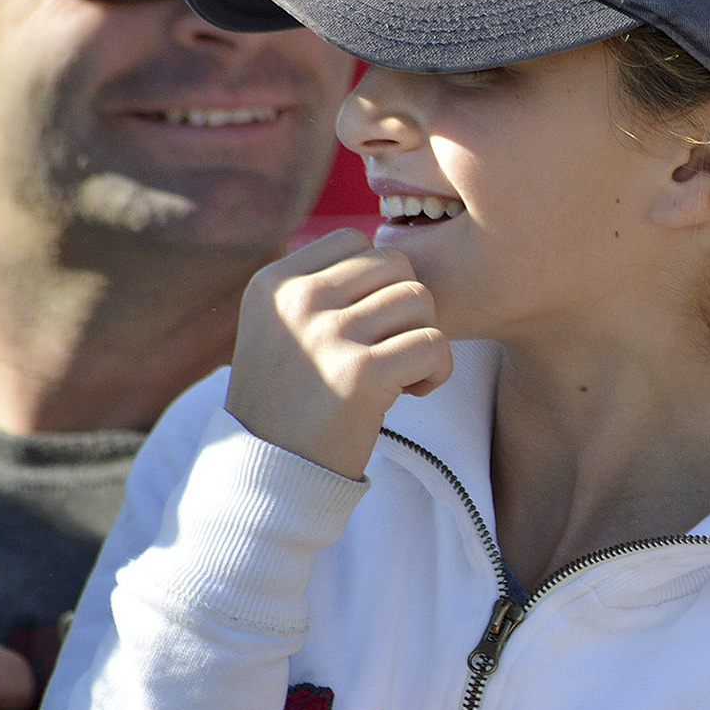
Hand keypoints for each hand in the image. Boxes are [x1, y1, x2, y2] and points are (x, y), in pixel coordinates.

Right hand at [226, 230, 453, 479]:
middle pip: (395, 265)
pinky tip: (413, 392)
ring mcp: (327, 335)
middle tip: (395, 347)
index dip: (380, 280)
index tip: (370, 322)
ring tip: (403, 372)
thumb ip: (322, 288)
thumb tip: (390, 250)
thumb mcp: (282, 328)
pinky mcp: (361, 374)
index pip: (354, 240)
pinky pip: (435, 344)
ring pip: (421, 300)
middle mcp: (297, 301)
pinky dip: (438, 370)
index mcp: (275, 283)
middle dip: (409, 306)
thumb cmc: (291, 398)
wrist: (271, 469)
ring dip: (426, 337)